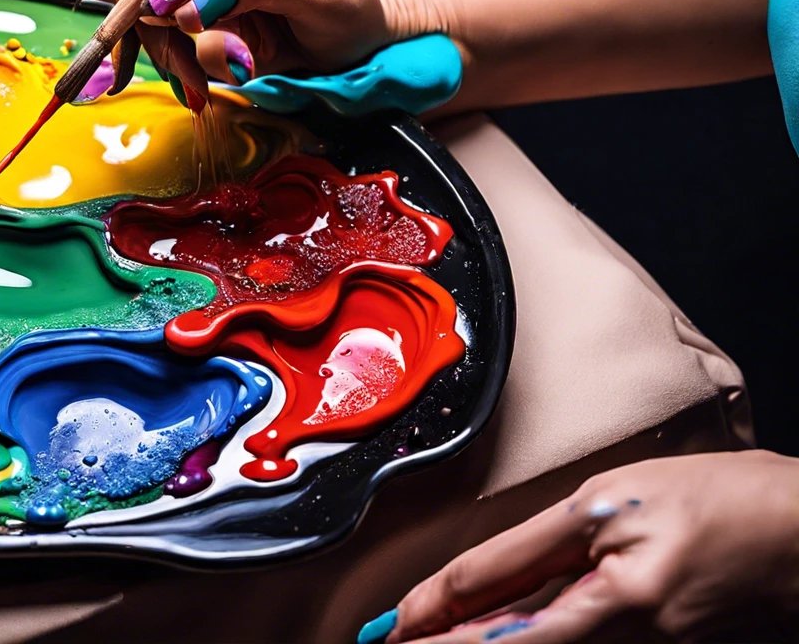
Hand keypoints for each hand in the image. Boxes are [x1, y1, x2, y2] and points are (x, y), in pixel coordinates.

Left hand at [364, 451, 798, 642]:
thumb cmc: (730, 497)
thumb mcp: (628, 493)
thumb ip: (557, 536)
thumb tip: (493, 575)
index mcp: (607, 545)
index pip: (496, 579)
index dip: (435, 604)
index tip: (391, 624)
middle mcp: (626, 605)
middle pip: (514, 637)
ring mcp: (651, 637)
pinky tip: (506, 642)